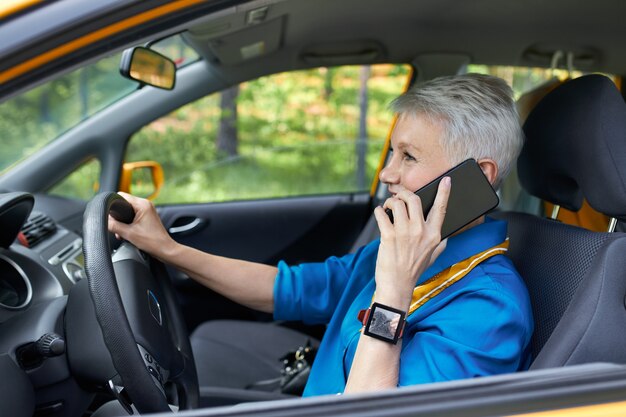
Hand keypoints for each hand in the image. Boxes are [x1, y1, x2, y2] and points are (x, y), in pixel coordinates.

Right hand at [108, 192, 175, 258]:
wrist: (165, 250)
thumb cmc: (152, 242)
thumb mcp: (128, 234)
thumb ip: (113, 226)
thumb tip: (104, 220)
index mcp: (142, 204)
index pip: (121, 196)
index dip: (113, 205)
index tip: (111, 216)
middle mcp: (146, 204)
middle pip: (124, 204)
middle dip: (118, 217)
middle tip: (118, 229)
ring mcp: (147, 210)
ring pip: (127, 211)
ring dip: (122, 222)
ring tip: (123, 233)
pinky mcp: (147, 217)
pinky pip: (133, 216)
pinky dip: (128, 224)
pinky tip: (127, 234)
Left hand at [372, 177, 450, 309]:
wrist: (397, 285)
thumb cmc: (413, 271)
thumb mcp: (433, 257)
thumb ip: (440, 243)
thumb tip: (445, 234)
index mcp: (434, 235)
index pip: (441, 208)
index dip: (444, 192)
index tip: (446, 180)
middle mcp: (421, 232)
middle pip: (414, 199)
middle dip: (404, 193)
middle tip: (397, 195)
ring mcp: (405, 233)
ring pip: (397, 203)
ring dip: (390, 202)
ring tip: (387, 207)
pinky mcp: (389, 236)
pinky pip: (382, 214)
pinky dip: (379, 211)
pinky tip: (380, 214)